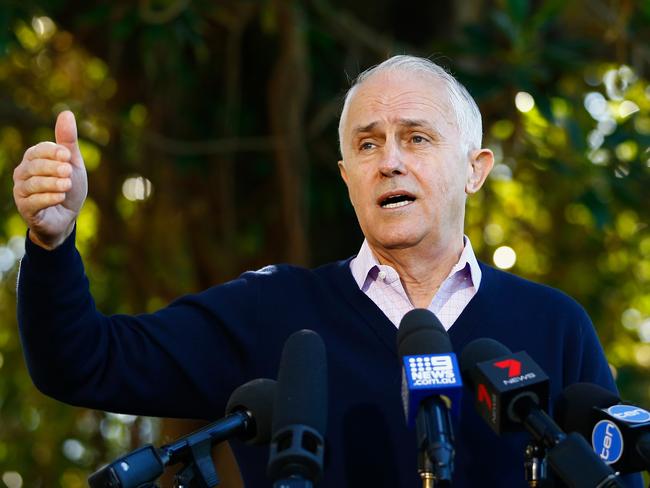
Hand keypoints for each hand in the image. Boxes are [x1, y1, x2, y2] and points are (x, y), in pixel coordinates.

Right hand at [13, 111, 87, 248]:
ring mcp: (21, 192)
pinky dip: (48, 198)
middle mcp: (23, 173)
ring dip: (52, 183)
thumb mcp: (72, 163)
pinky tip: (60, 196)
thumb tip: (66, 112)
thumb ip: (68, 141)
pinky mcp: (25, 209)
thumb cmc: (68, 188)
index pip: (38, 150)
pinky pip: (33, 202)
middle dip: (53, 167)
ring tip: (67, 184)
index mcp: (34, 159)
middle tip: (68, 170)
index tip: (67, 155)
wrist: (66, 217)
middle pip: (34, 166)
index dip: (52, 151)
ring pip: (33, 184)